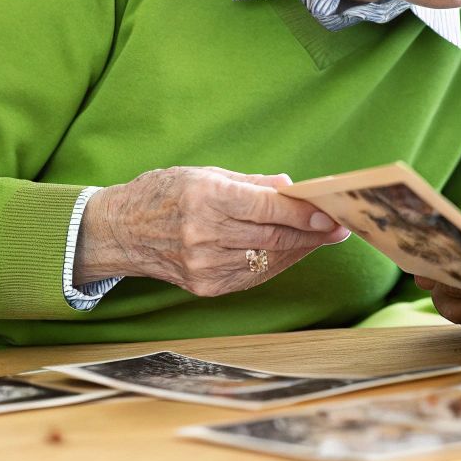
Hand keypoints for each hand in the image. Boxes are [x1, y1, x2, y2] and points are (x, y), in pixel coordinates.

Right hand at [77, 166, 349, 296]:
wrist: (120, 231)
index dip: (303, 214)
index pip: (267, 208)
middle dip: (311, 233)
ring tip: (321, 238)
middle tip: (339, 227)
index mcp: (206, 198)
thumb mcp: (205, 173)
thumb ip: (252, 183)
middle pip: (273, 237)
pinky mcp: (204, 287)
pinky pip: (252, 276)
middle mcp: (204, 234)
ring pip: (267, 260)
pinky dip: (275, 264)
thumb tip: (292, 188)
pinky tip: (291, 252)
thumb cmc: (164, 194)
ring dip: (298, 249)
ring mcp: (204, 265)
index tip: (331, 214)